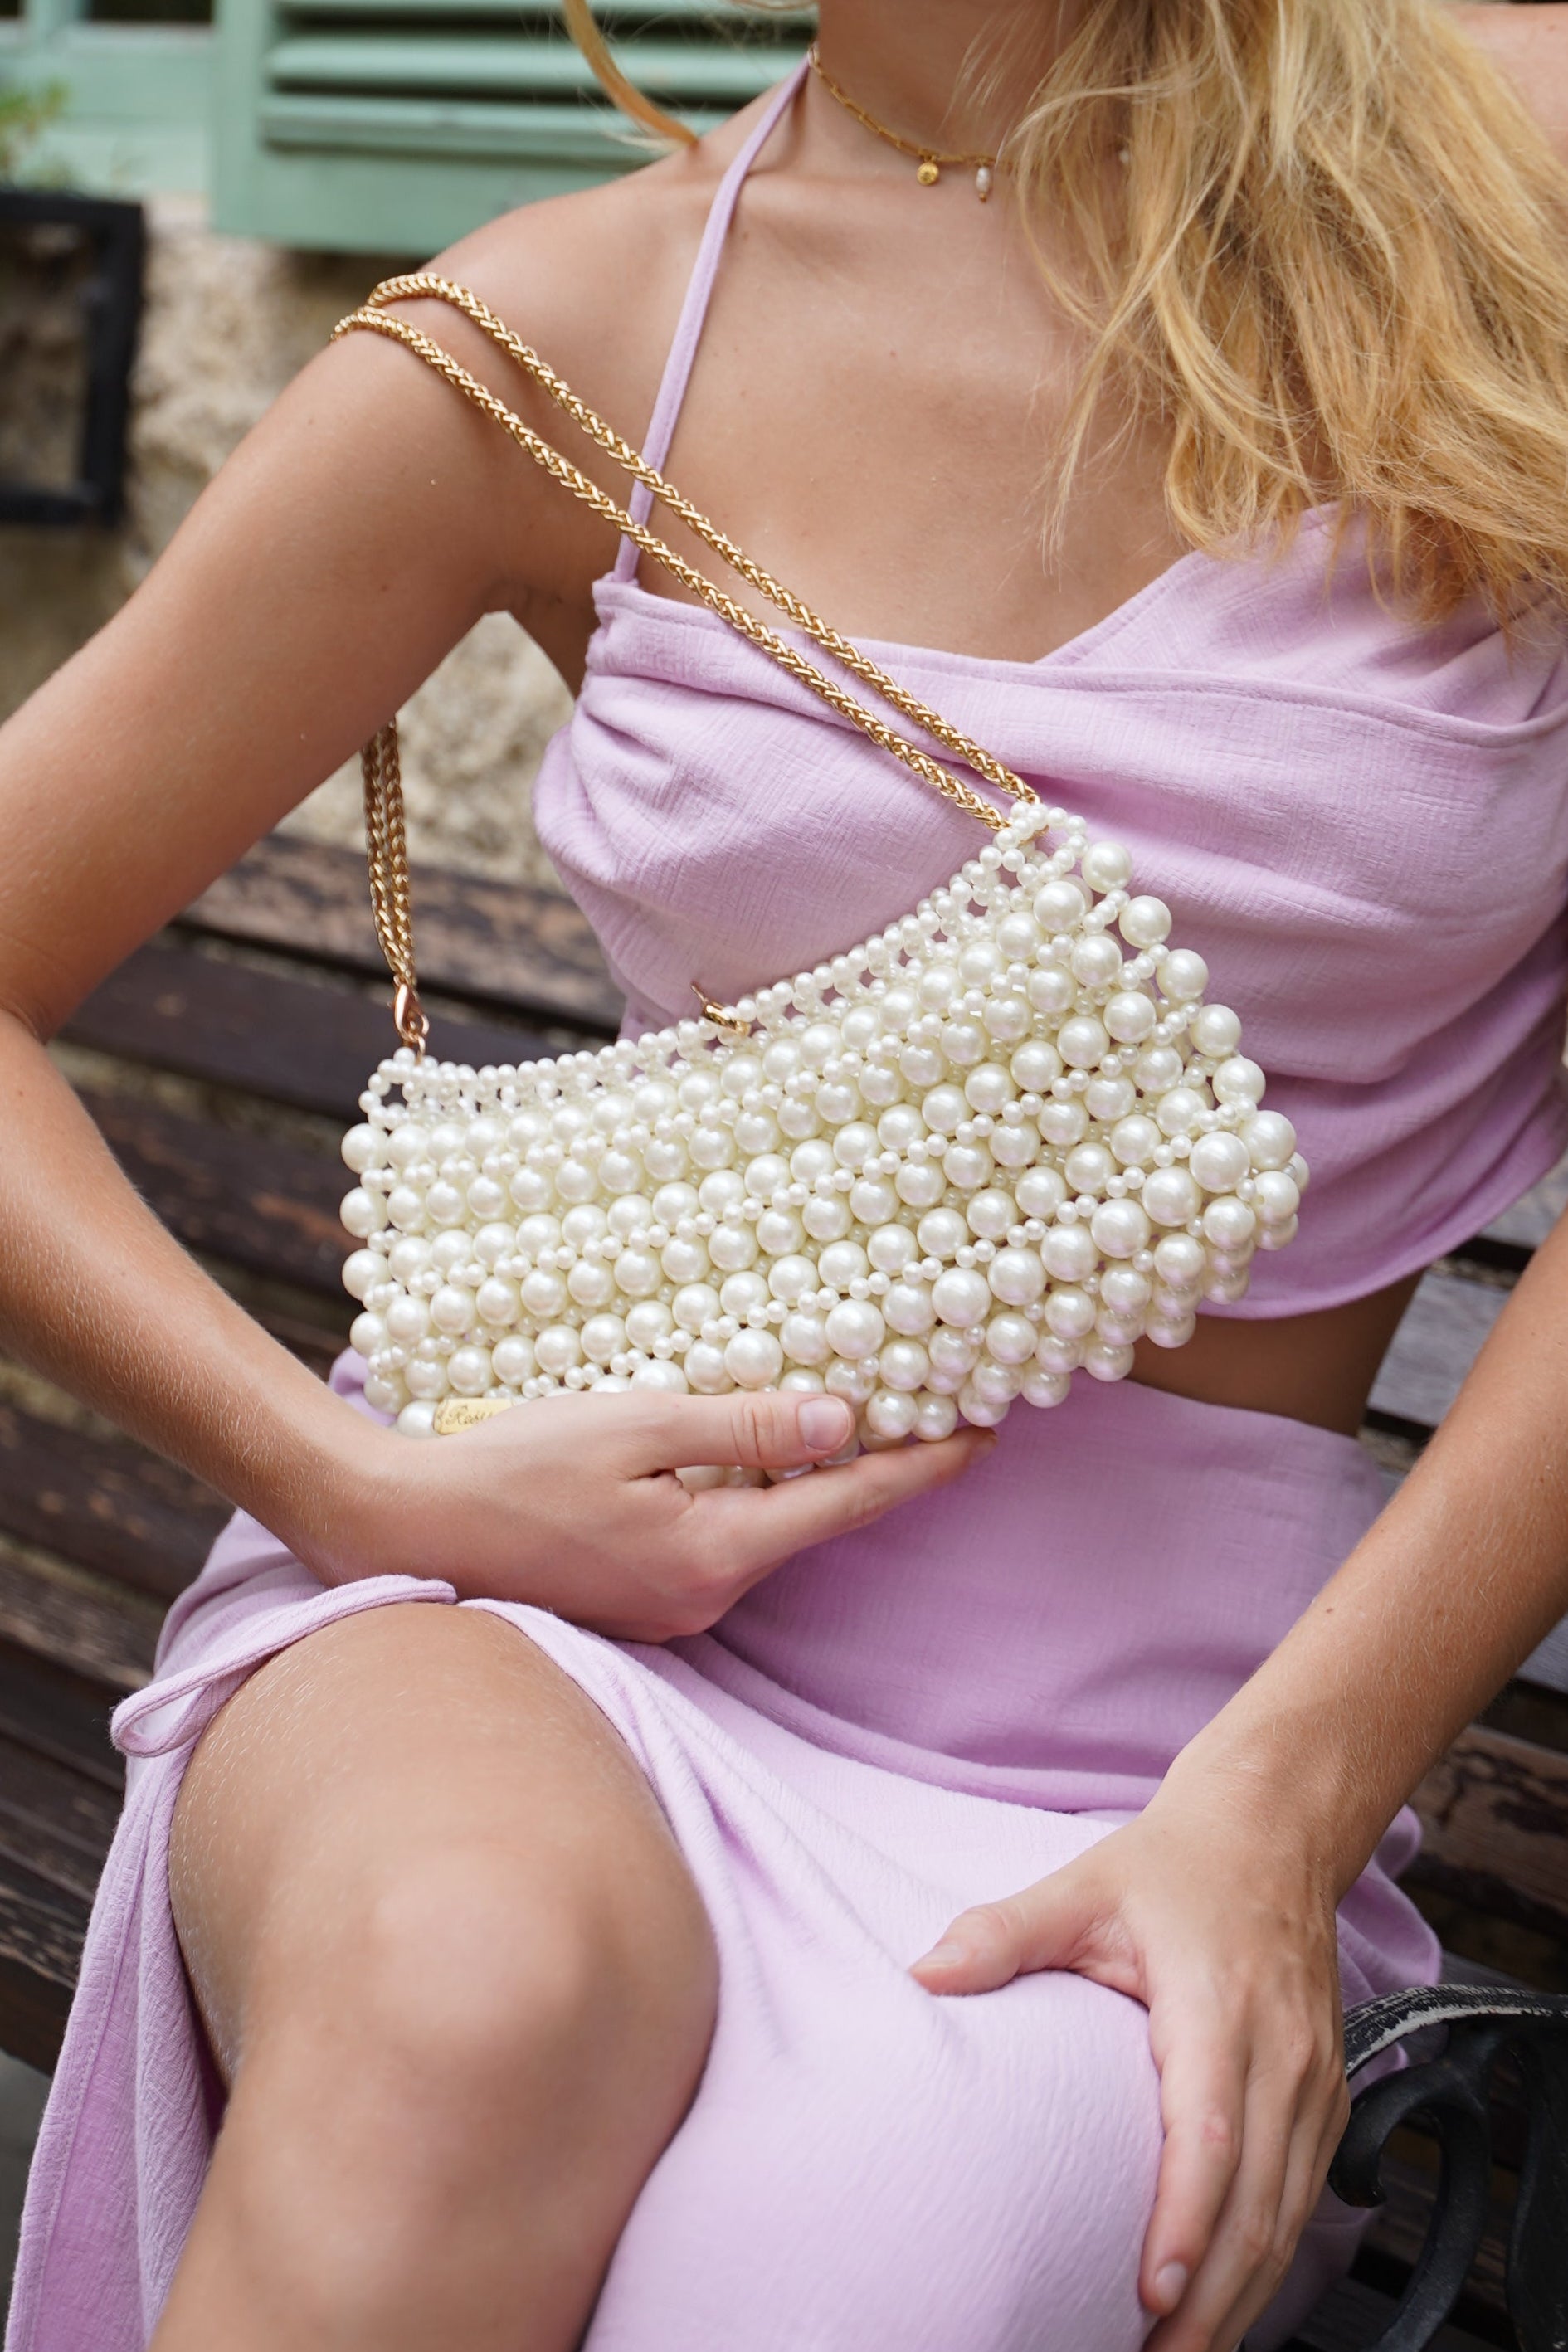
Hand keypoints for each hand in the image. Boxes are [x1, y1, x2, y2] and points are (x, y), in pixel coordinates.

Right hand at [320, 1389, 992, 1639]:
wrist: (402, 1528)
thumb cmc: (510, 1468)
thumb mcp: (638, 1424)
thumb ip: (747, 1426)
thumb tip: (847, 1421)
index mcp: (714, 1553)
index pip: (849, 1503)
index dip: (923, 1462)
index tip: (985, 1428)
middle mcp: (705, 1597)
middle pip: (814, 1522)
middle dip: (870, 1465)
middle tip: (926, 1399)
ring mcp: (669, 1610)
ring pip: (765, 1533)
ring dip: (803, 1480)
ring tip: (847, 1414)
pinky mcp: (636, 1604)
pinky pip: (717, 1543)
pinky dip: (745, 1498)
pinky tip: (744, 1454)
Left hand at [911, 1772, 1348, 2351]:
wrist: (1272, 1831)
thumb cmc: (1172, 1866)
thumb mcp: (1081, 1885)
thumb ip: (1002, 1933)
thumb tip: (921, 1974)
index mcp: (1217, 2006)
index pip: (1210, 2134)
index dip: (1187, 2221)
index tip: (1153, 2293)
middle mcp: (1280, 2054)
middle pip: (1259, 2204)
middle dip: (1213, 2301)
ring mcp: (1314, 2080)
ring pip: (1289, 2216)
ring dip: (1242, 2299)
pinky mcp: (1325, 2096)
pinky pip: (1304, 2197)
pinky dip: (1267, 2261)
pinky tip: (1224, 2305)